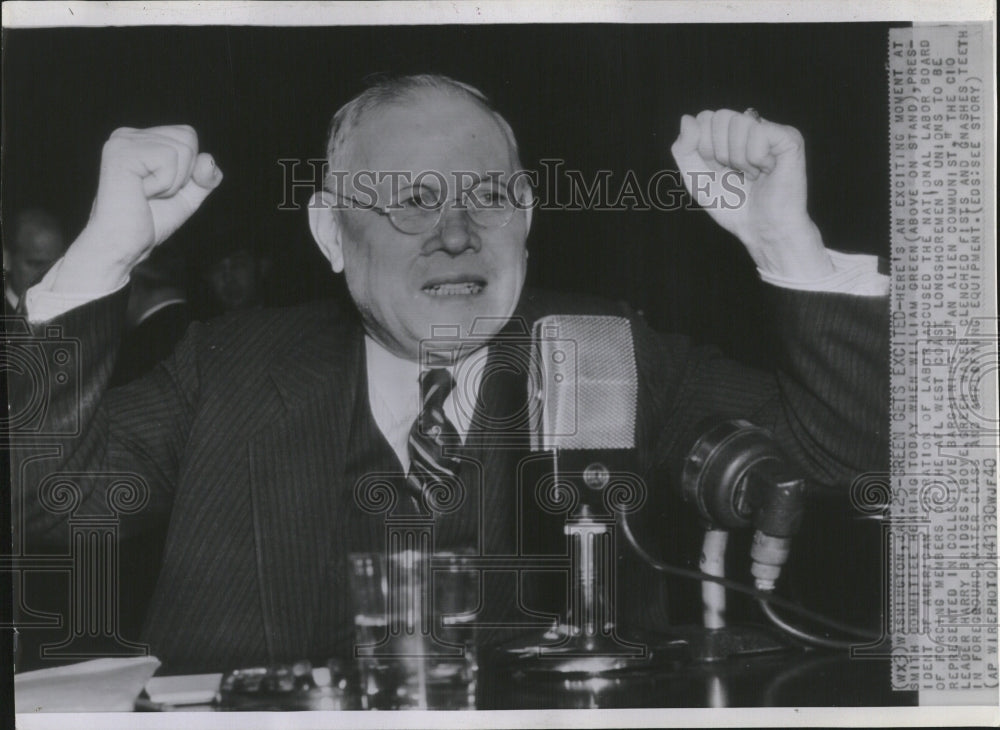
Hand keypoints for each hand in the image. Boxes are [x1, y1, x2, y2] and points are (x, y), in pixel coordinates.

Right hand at [57, 125, 222, 291]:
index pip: (188, 135)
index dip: (188, 169)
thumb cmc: (149, 222)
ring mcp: (122, 141)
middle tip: (153, 193)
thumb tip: (208, 159)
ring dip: (172, 182)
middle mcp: (128, 135)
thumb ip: (205, 177)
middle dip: (182, 174)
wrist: (123, 245)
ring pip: (182, 148)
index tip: (162, 189)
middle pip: (188, 137)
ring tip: (145, 194)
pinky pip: (168, 158)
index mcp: (141, 140)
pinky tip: (140, 193)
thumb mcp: (187, 196)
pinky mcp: (121, 152)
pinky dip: (164, 184)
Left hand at [671, 109, 832, 279]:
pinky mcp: (790, 139)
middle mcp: (752, 127)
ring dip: (738, 158)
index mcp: (730, 134)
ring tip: (751, 175)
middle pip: (720, 116)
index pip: (705, 118)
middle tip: (734, 173)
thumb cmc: (733, 207)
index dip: (703, 147)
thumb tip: (686, 118)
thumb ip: (684, 150)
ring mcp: (772, 130)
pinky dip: (755, 159)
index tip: (716, 170)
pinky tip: (766, 172)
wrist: (761, 230)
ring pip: (739, 122)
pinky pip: (759, 133)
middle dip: (718, 152)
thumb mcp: (696, 179)